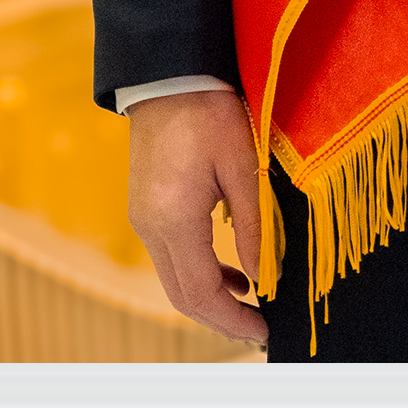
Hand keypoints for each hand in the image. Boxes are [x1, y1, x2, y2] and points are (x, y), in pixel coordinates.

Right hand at [126, 86, 270, 346]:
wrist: (167, 75)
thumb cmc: (209, 110)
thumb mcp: (242, 165)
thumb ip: (253, 225)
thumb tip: (263, 276)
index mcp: (173, 218)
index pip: (200, 292)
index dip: (233, 319)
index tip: (264, 332)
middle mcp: (150, 226)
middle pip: (182, 295)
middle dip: (220, 319)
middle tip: (259, 330)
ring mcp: (143, 218)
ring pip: (175, 278)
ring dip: (210, 296)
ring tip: (252, 303)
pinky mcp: (146, 208)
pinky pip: (171, 255)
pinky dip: (200, 271)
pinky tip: (232, 270)